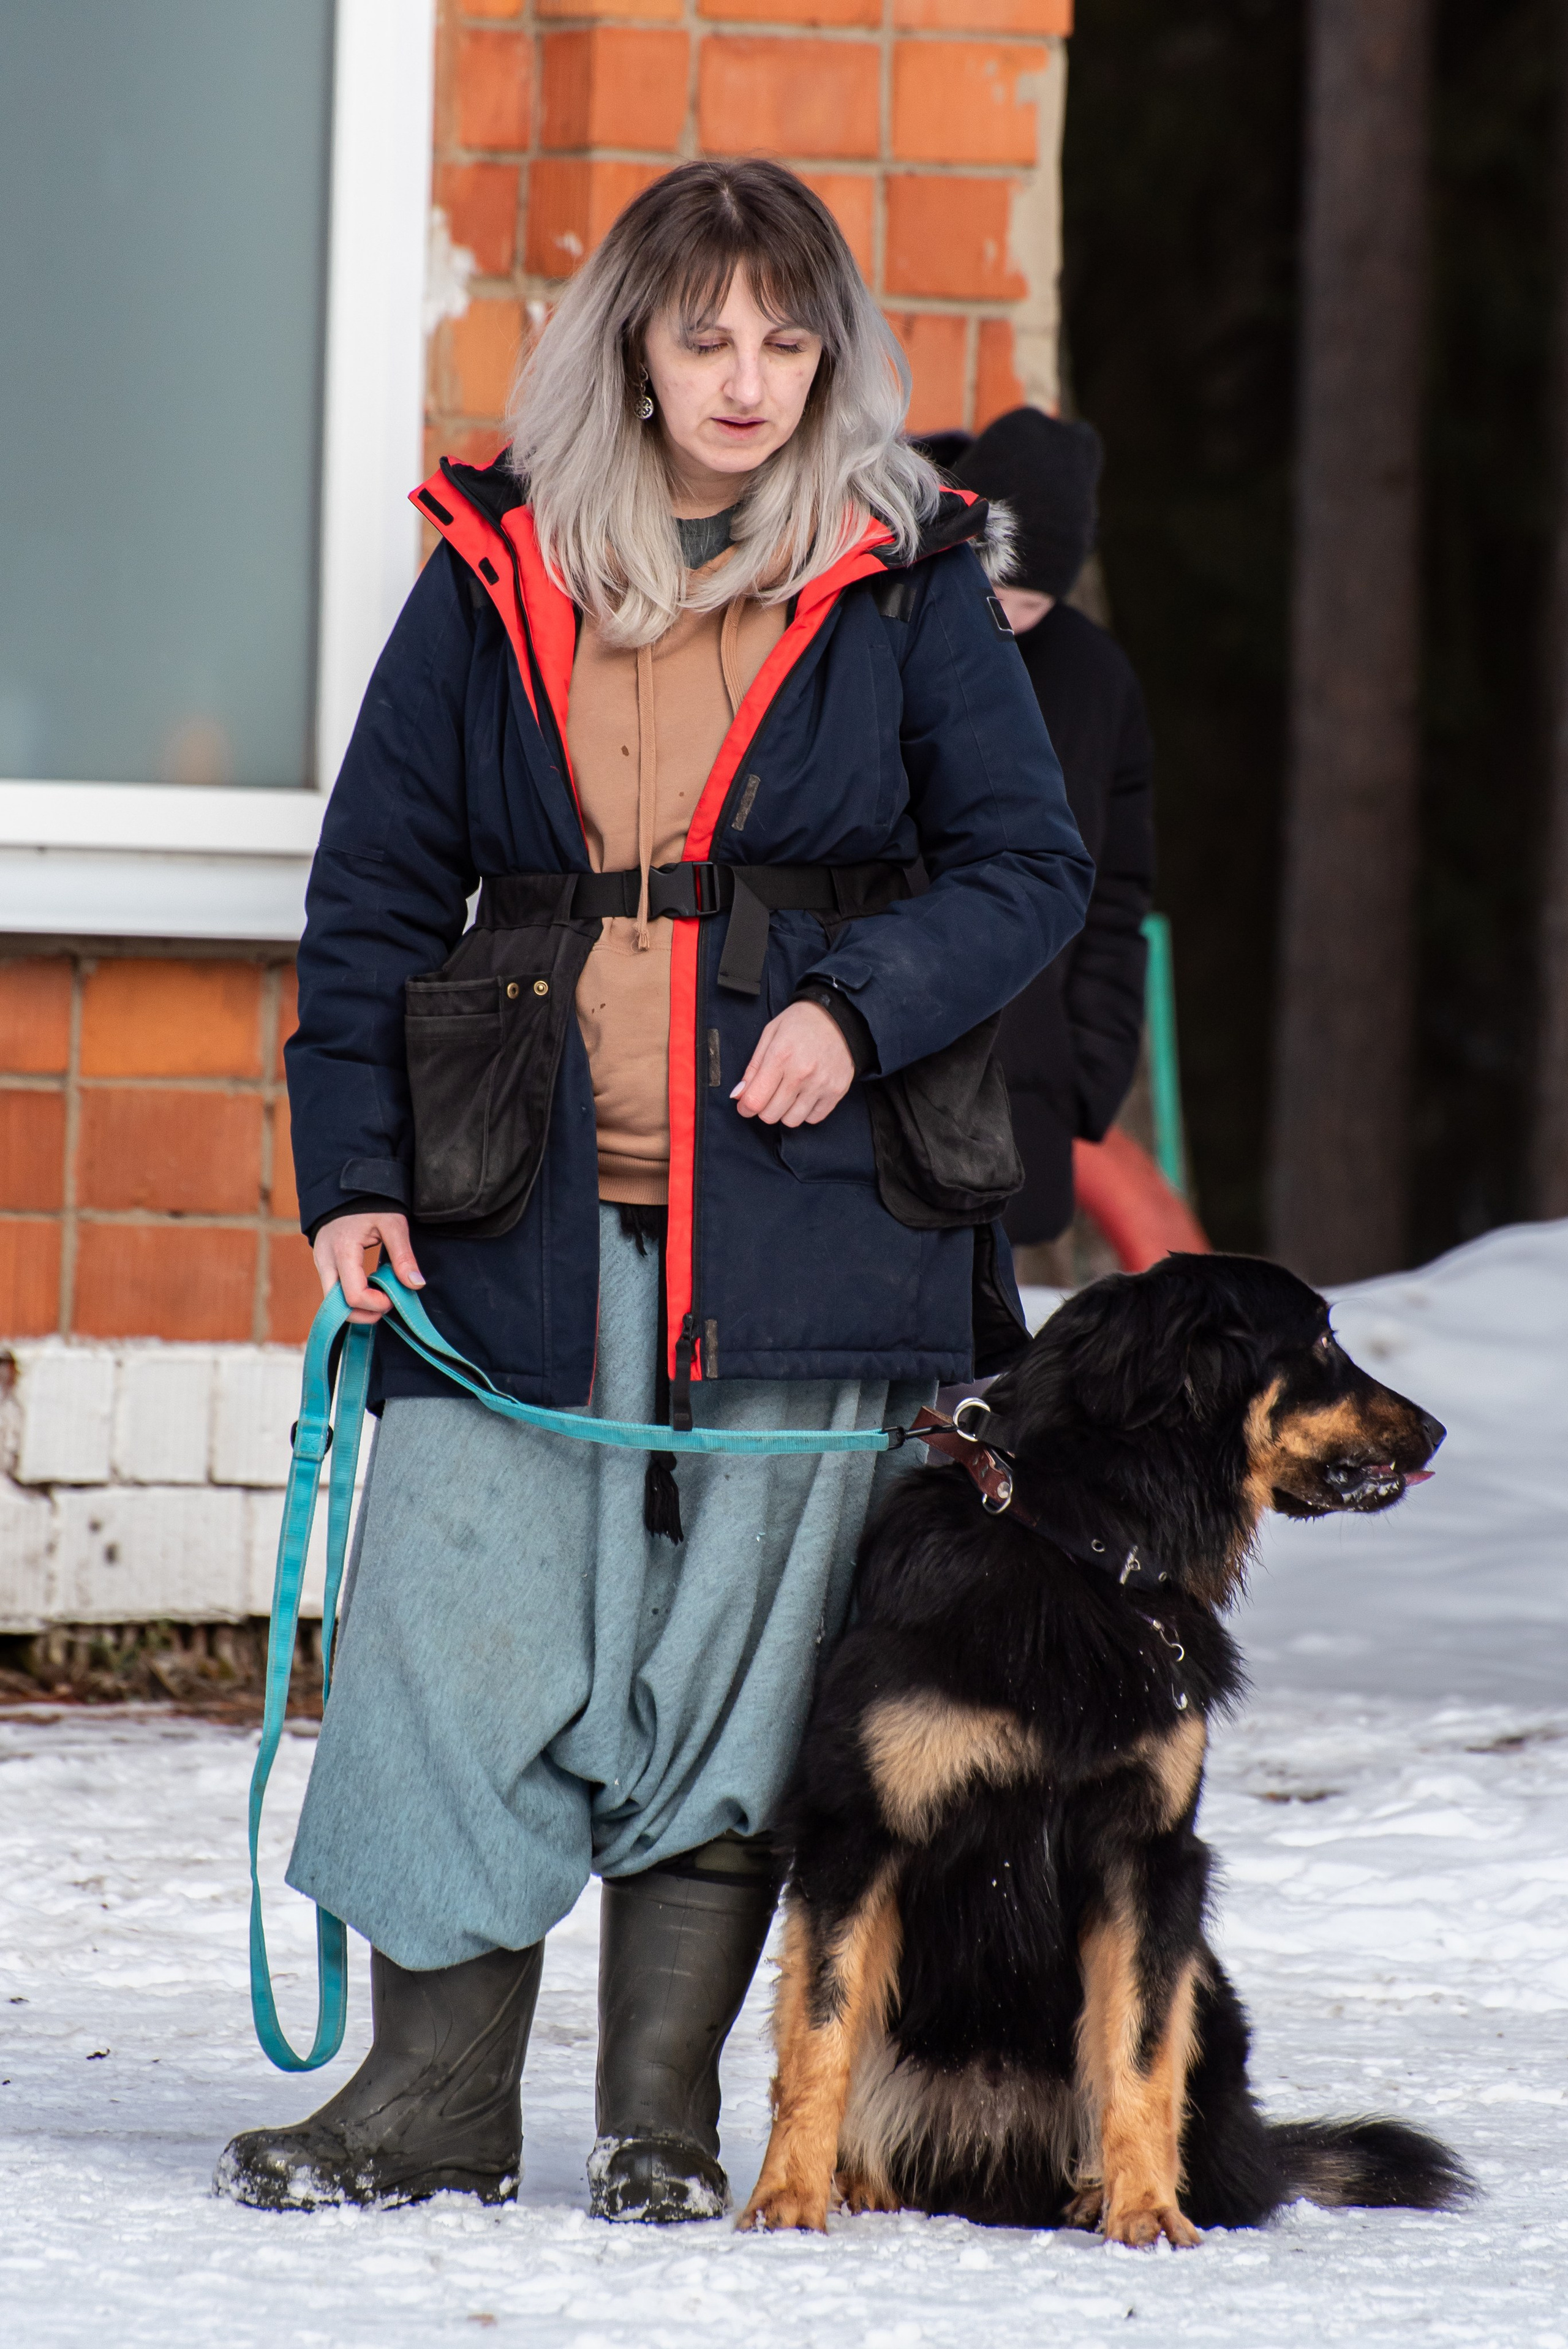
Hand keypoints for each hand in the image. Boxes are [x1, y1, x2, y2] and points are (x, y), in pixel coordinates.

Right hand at [312, 1211, 423, 1324]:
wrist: (347, 1188)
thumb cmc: (372, 1203)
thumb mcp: (393, 1223)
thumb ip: (403, 1255)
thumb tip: (416, 1284)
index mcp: (343, 1250)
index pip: (353, 1295)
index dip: (376, 1305)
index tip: (393, 1298)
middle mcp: (325, 1260)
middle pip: (336, 1306)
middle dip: (362, 1314)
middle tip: (385, 1306)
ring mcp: (320, 1262)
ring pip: (331, 1301)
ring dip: (355, 1308)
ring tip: (378, 1299)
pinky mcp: (322, 1263)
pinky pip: (331, 1290)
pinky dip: (349, 1297)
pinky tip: (368, 1290)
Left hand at [731, 1000, 853, 1127]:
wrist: (841, 1017)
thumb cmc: (802, 1023)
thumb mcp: (770, 1034)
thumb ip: (753, 1067)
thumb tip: (739, 1095)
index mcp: (780, 1056)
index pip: (755, 1100)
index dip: (745, 1108)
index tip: (746, 1105)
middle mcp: (801, 1073)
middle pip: (771, 1115)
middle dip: (764, 1109)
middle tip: (768, 1096)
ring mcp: (821, 1084)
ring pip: (792, 1120)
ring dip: (785, 1112)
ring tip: (788, 1094)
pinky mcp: (837, 1091)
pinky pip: (814, 1118)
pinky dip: (805, 1112)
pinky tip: (805, 1096)